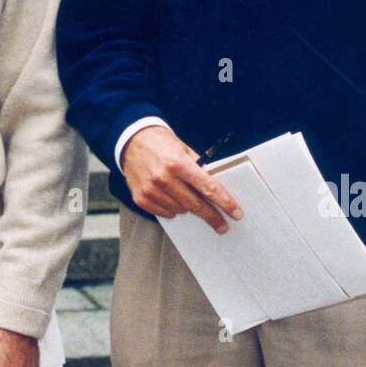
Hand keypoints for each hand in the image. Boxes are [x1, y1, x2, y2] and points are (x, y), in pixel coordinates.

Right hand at [121, 125, 242, 231]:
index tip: (235, 213)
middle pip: (196, 205)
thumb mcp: (183, 149)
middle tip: (222, 225)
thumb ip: (198, 167)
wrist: (130, 140)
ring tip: (184, 194)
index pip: (208, 187)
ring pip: (180, 210)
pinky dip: (172, 209)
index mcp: (178, 163)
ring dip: (188, 207)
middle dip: (212, 216)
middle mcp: (164, 178)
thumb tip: (214, 187)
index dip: (224, 202)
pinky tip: (171, 197)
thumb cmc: (160, 143)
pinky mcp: (141, 198)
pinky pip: (165, 213)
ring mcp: (151, 190)